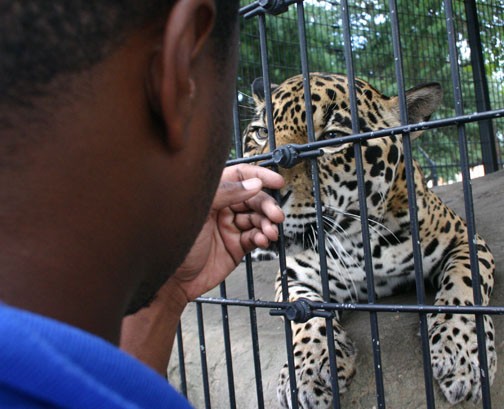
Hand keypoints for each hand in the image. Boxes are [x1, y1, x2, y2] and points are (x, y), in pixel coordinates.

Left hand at [120, 164, 283, 372]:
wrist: (173, 279)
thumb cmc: (175, 242)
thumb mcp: (199, 211)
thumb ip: (225, 194)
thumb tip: (254, 184)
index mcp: (212, 194)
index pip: (240, 177)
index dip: (260, 176)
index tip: (276, 181)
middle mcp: (222, 208)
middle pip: (254, 199)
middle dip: (267, 206)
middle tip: (275, 215)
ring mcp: (230, 227)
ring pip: (257, 219)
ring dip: (267, 223)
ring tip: (270, 232)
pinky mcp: (236, 246)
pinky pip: (255, 237)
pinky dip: (262, 237)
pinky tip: (263, 240)